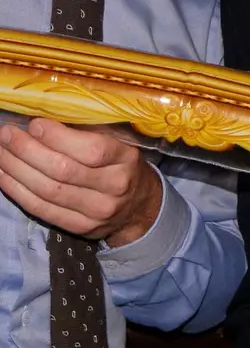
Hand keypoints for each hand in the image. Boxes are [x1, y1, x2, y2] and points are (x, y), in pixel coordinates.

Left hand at [0, 119, 161, 245]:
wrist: (138, 206)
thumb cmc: (122, 165)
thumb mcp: (119, 143)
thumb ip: (90, 133)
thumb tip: (47, 119)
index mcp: (126, 159)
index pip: (91, 150)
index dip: (58, 137)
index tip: (34, 123)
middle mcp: (114, 187)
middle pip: (63, 171)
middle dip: (28, 151)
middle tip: (7, 135)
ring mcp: (96, 211)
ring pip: (47, 191)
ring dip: (17, 170)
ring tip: (0, 152)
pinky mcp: (79, 228)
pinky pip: (41, 209)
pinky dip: (18, 192)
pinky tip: (4, 176)